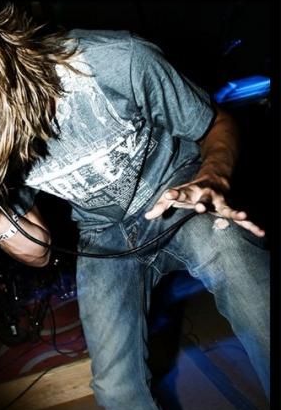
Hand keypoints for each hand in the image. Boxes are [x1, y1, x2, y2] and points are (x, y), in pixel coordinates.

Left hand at [144, 177, 264, 237]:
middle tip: (201, 207)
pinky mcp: (230, 208)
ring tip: (243, 215)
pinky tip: (261, 232)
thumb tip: (147, 216)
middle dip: (203, 203)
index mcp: (191, 192)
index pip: (180, 192)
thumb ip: (161, 205)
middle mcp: (207, 195)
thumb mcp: (174, 195)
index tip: (169, 194)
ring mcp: (220, 202)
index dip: (174, 193)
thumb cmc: (191, 190)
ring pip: (228, 207)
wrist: (215, 177)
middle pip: (205, 199)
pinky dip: (252, 225)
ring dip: (235, 211)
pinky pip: (242, 220)